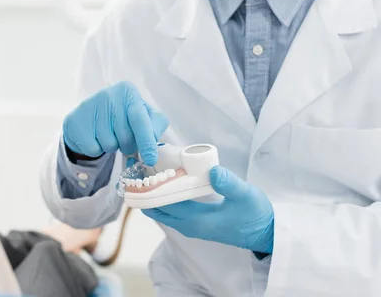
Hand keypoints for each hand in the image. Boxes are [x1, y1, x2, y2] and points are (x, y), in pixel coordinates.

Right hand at [63, 81, 168, 165]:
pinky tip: (94, 136)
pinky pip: (94, 149)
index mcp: (128, 91)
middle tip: (122, 136)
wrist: (88, 115)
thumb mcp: (143, 115)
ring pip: (110, 145)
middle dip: (128, 145)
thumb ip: (154, 127)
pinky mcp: (76, 121)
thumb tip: (152, 150)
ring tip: (107, 133)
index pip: (141, 121)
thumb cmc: (122, 116)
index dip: (147, 143)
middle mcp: (109, 95)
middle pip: (126, 137)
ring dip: (112, 146)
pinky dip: (97, 149)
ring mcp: (90, 107)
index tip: (151, 160)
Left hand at [142, 166, 274, 253]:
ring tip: (147, 174)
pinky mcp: (197, 224)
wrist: (268, 233)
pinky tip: (165, 184)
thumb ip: (230, 184)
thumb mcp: (246, 195)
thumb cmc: (257, 215)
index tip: (139, 172)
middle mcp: (190, 227)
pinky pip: (172, 213)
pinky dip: (163, 200)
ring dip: (153, 197)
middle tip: (137, 170)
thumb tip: (213, 171)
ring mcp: (193, 227)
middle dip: (145, 193)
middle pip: (158, 211)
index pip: (164, 205)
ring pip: (164, 213)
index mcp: (197, 220)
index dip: (150, 189)